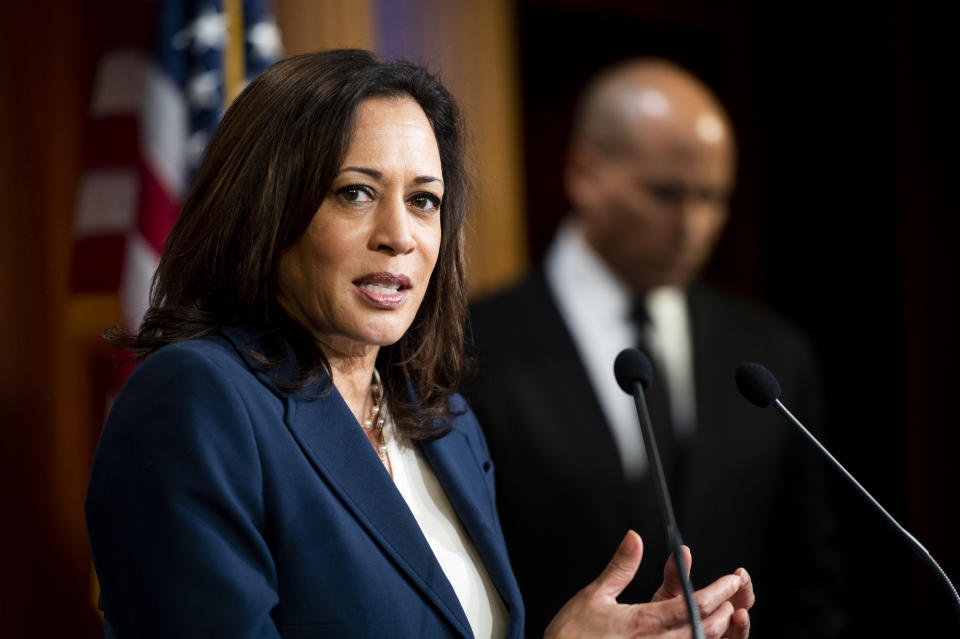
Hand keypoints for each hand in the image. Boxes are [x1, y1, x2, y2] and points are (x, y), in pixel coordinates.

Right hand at [544, 531, 752, 638]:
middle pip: (708, 628)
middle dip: (724, 609)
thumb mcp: (594, 596)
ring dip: (714, 628)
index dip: (719, 590)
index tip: (731, 580)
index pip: (696, 605)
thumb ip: (620, 567)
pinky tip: (692, 632)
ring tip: (717, 612)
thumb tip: (634, 539)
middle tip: (729, 592)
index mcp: (646, 623)